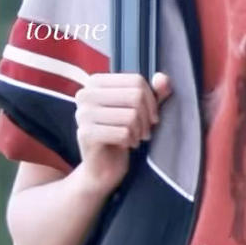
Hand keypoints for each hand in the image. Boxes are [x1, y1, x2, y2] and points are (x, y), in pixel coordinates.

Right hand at [75, 71, 171, 192]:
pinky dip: (130, 140)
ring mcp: (82, 113)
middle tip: (145, 131)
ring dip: (139, 131)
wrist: (103, 166)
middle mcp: (85, 94)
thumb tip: (163, 78)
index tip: (152, 116)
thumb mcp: (142, 109)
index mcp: (96, 82)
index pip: (136, 80)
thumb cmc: (123, 133)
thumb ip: (154, 92)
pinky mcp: (85, 133)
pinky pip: (123, 132)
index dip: (152, 99)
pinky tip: (125, 145)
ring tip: (135, 138)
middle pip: (135, 96)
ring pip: (131, 115)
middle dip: (147, 117)